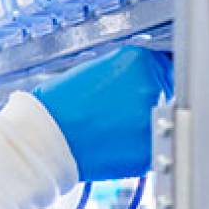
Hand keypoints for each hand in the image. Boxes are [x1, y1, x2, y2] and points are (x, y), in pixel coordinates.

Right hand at [32, 45, 173, 180]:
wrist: (42, 139)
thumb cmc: (57, 107)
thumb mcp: (94, 70)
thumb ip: (127, 72)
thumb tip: (145, 79)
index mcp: (138, 59)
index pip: (165, 64)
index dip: (150, 77)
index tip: (139, 87)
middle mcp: (151, 85)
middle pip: (166, 91)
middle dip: (147, 101)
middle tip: (116, 111)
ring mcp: (152, 118)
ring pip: (160, 120)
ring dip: (143, 124)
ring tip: (110, 127)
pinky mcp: (148, 149)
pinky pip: (151, 145)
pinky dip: (137, 147)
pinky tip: (112, 142)